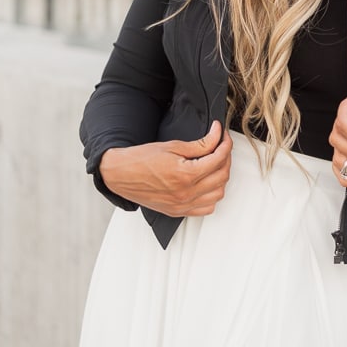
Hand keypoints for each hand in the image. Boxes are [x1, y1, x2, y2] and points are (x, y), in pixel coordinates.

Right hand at [97, 120, 232, 216]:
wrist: (120, 174)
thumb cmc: (142, 159)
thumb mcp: (173, 146)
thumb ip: (200, 144)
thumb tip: (217, 135)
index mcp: (185, 175)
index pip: (218, 158)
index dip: (225, 143)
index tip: (223, 135)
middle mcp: (186, 193)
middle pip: (222, 176)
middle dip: (226, 158)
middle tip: (220, 146)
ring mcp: (182, 205)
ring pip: (218, 194)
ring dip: (221, 178)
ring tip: (215, 164)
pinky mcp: (177, 212)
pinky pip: (206, 208)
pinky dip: (212, 196)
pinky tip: (207, 184)